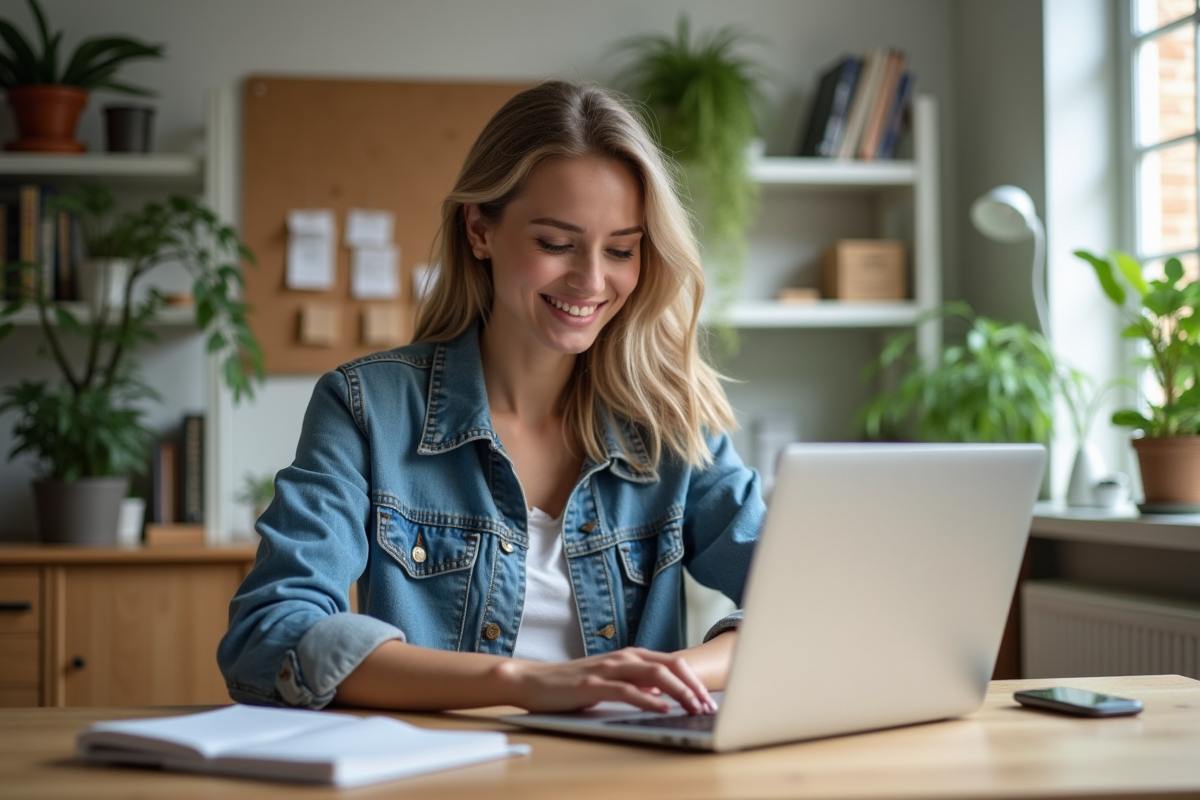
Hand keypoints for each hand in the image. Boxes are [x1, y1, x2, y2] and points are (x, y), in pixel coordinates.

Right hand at [495, 647, 716, 714]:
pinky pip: (628, 690)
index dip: (695, 680)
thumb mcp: (611, 682)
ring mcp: (609, 668)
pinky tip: (663, 710)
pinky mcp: (593, 683)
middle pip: (670, 666)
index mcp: (630, 656)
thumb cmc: (572, 684)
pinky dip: (649, 700)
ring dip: (679, 692)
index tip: (710, 700)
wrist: (533, 681)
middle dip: (694, 686)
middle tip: (709, 707)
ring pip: (654, 675)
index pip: (673, 663)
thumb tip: (663, 694)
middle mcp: (623, 657)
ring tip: (694, 708)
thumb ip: (636, 684)